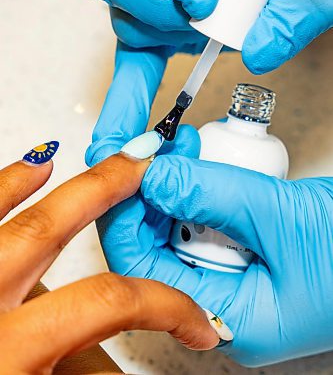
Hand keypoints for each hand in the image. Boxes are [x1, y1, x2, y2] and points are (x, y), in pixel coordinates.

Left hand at [0, 142, 218, 373]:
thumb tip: (112, 364)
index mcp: (8, 354)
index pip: (106, 304)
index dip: (165, 306)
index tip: (195, 320)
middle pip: (46, 230)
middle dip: (101, 192)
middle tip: (140, 169)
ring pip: (1, 220)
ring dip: (35, 181)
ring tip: (75, 157)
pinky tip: (26, 168)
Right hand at [83, 0, 332, 73]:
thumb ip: (295, 4)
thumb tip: (258, 52)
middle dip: (152, 2)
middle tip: (198, 20)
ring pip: (119, 12)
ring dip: (156, 34)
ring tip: (203, 37)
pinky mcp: (159, 25)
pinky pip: (131, 58)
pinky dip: (129, 94)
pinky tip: (127, 126)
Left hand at [86, 46, 332, 366]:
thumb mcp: (283, 221)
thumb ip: (215, 196)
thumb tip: (155, 178)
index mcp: (227, 316)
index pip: (143, 270)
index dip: (126, 216)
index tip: (128, 169)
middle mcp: (222, 295)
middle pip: (155, 241)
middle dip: (152, 190)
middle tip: (159, 148)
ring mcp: (232, 268)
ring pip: (177, 222)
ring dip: (178, 180)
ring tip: (185, 145)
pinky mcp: (243, 242)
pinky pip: (205, 211)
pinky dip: (201, 181)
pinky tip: (204, 159)